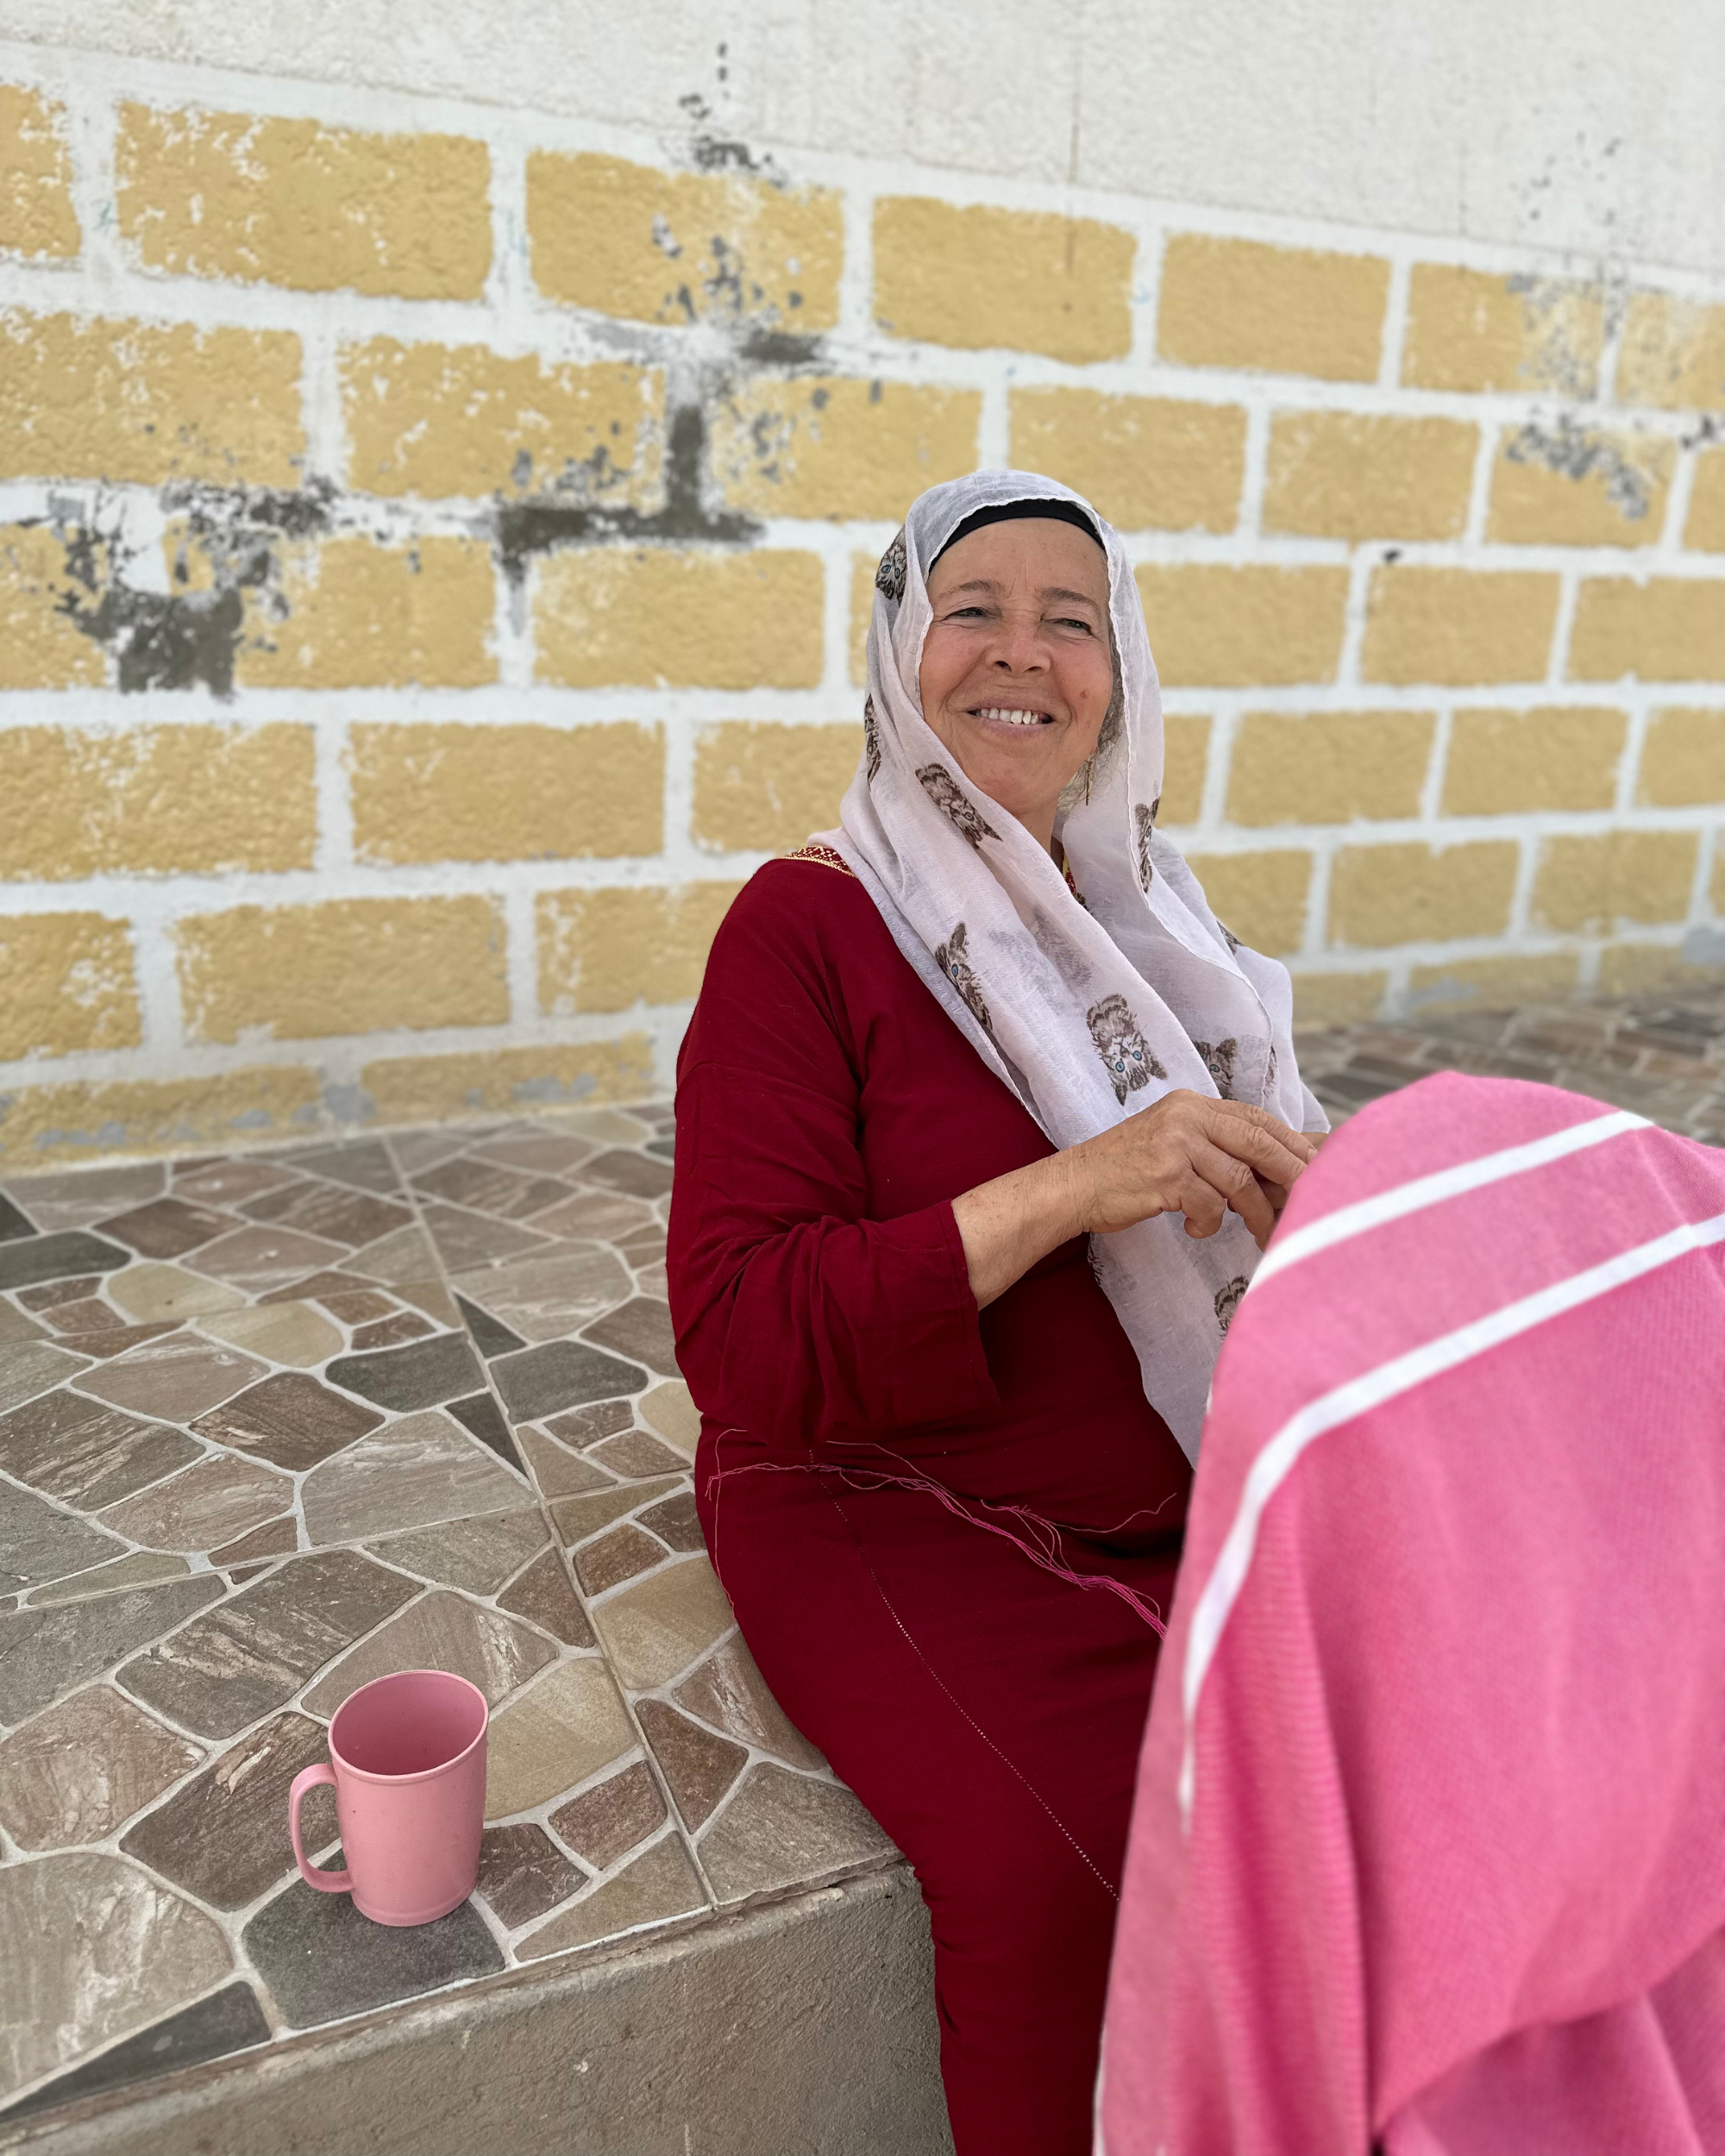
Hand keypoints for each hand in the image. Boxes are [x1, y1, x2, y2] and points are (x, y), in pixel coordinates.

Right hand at [1064, 1091, 1318, 1251]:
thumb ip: (1214, 1144)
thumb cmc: (1126, 1169)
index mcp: (1192, 1104)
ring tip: (1258, 1233)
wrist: (1074, 1184)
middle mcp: (1186, 1117)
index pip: (1256, 1119)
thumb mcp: (1171, 1141)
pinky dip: (1209, 1224)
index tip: (1317, 1167)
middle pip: (1258, 1143)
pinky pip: (1209, 1206)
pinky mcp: (1164, 1176)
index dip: (1291, 1144)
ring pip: (1239, 1181)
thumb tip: (1274, 1164)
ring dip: (1255, 1213)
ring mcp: (1175, 1144)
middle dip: (1291, 1175)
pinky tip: (1193, 1227)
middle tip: (1313, 1202)